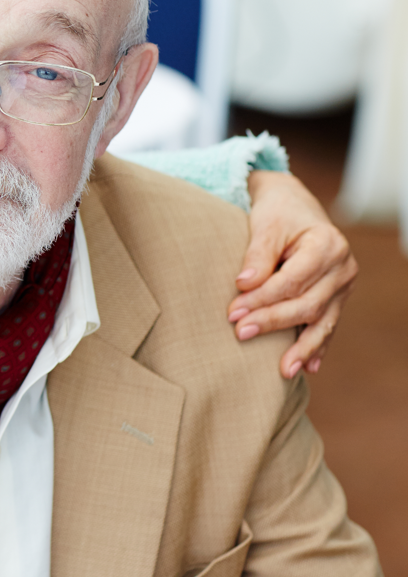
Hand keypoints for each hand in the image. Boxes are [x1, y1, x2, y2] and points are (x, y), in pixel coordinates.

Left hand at [229, 171, 356, 378]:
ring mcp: (343, 285)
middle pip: (307, 304)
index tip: (233, 311)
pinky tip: (308, 367)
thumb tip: (244, 284)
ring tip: (283, 371)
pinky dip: (317, 346)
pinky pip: (328, 324)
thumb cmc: (277, 213)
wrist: (294, 205)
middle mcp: (342, 267)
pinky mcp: (337, 297)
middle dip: (273, 321)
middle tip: (240, 333)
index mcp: (327, 245)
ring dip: (302, 347)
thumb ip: (257, 254)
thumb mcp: (265, 224)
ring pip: (322, 321)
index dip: (262, 299)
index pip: (292, 281)